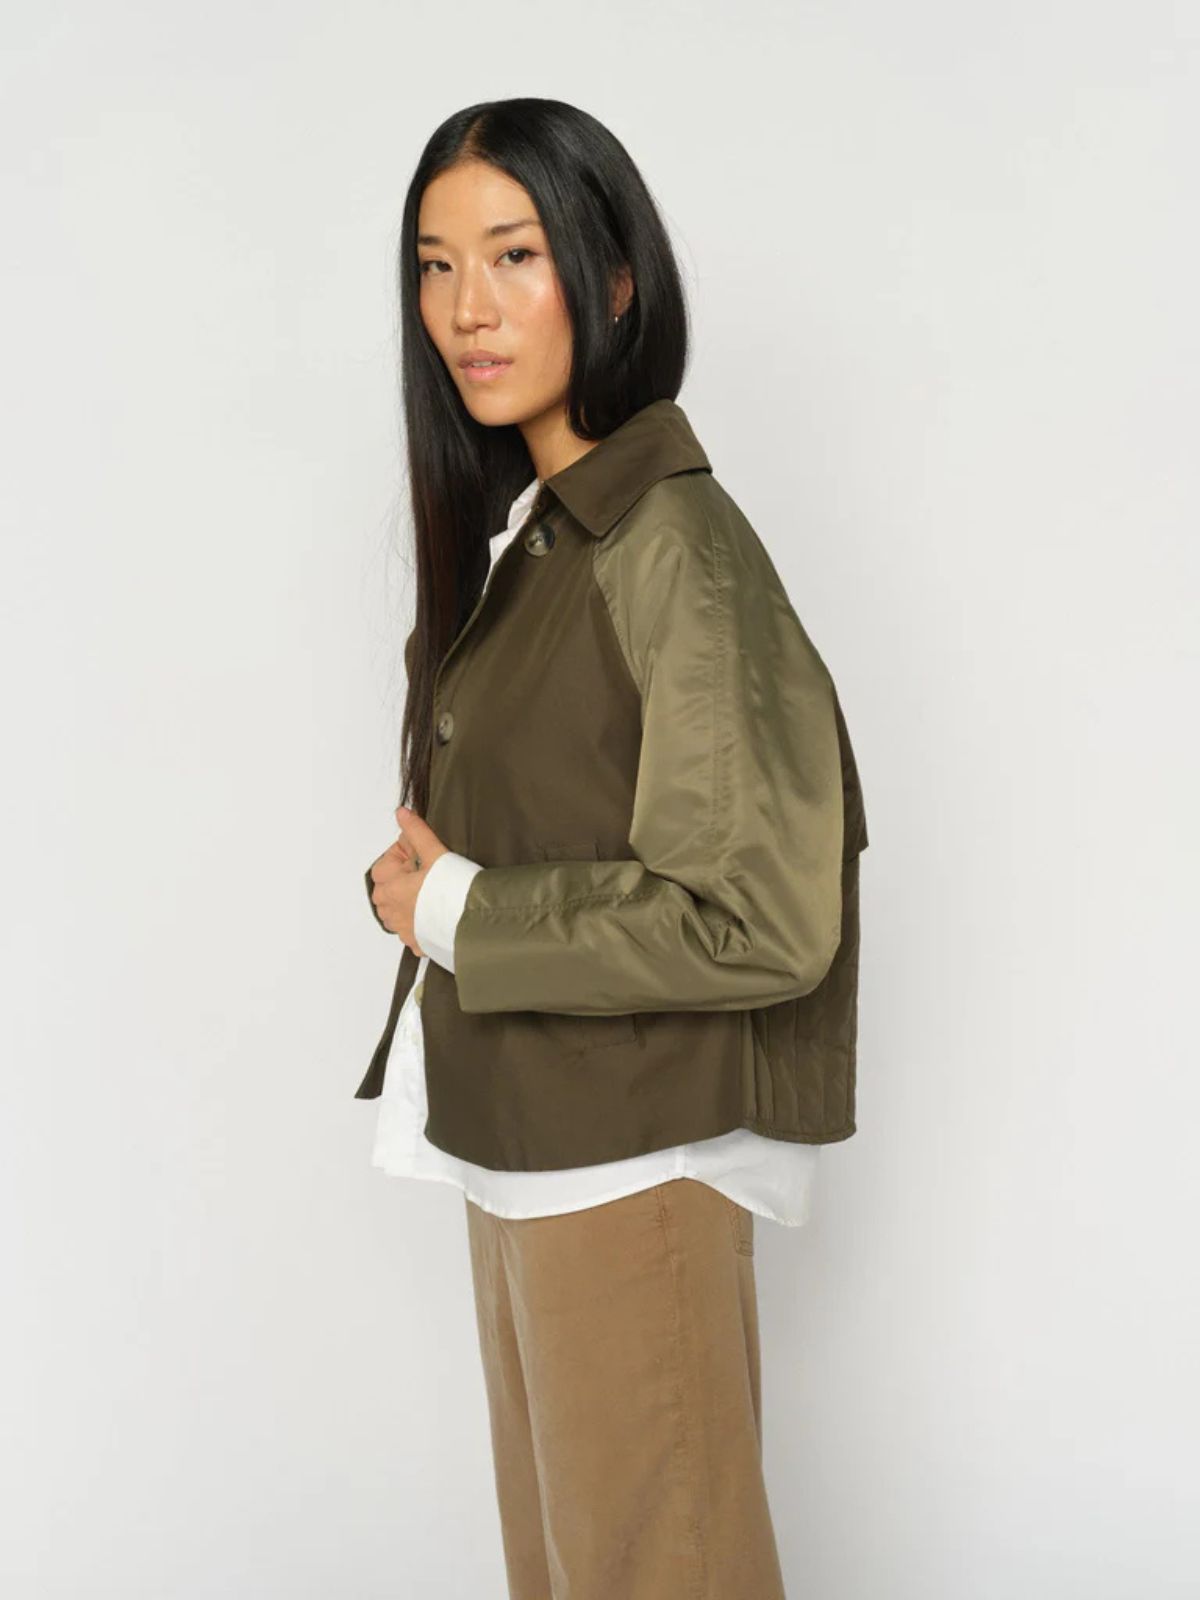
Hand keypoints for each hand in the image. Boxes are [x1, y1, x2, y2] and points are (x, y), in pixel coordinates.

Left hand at [367, 806, 448, 952]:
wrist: (475, 921)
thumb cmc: (454, 889)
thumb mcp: (435, 852)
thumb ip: (416, 831)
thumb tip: (402, 813)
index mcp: (390, 889)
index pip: (382, 867)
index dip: (401, 858)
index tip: (420, 858)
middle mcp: (391, 912)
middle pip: (387, 891)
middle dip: (402, 882)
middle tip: (429, 876)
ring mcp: (404, 931)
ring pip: (397, 912)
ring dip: (408, 903)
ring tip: (433, 895)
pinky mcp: (417, 944)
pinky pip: (411, 931)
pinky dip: (420, 923)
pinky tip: (437, 915)